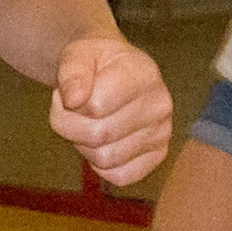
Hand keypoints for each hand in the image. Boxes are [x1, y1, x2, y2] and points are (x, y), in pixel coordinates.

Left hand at [50, 35, 171, 187]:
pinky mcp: (157, 155)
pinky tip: (101, 141)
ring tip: (89, 122)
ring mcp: (162, 132)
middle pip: (98, 135)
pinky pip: (120, 176)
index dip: (68, 104)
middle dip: (70, 126)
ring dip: (84, 145)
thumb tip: (74, 100)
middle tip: (73, 110)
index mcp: (143, 74)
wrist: (110, 70)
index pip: (95, 106)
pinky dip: (100, 164)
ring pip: (105, 159)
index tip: (70, 92)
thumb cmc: (94, 63)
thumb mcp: (77, 54)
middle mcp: (160, 104)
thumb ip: (72, 71)